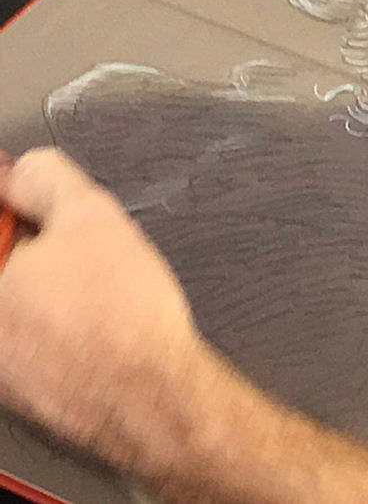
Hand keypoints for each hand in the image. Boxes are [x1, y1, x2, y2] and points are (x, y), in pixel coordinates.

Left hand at [0, 147, 202, 476]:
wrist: (155, 394)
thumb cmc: (124, 318)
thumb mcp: (90, 213)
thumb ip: (45, 178)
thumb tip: (22, 172)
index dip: (14, 203)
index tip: (26, 195)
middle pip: (6, 262)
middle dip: (33, 245)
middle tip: (70, 243)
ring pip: (19, 301)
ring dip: (46, 284)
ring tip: (91, 287)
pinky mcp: (18, 392)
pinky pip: (30, 338)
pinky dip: (55, 322)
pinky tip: (94, 321)